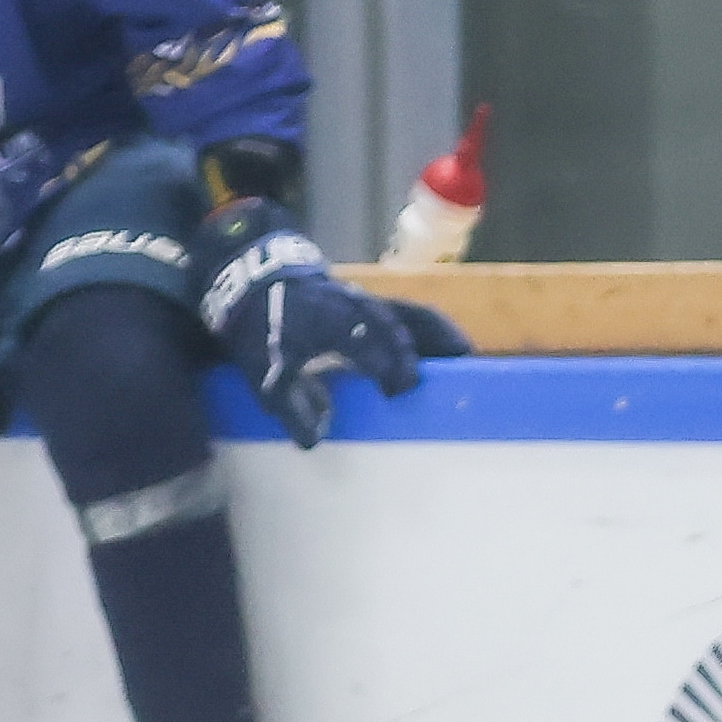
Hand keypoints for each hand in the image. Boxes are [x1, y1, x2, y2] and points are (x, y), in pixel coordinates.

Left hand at [188, 199, 466, 448]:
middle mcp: (354, 307)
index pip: (366, 340)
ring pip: (410, 313)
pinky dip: (431, 327)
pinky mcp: (371, 303)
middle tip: (451, 375)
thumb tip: (315, 440)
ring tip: (465, 356)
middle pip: (397, 323)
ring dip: (438, 333)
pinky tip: (448, 346)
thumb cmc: (261, 329)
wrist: (256, 282)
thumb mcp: (264, 372)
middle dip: (423, 348)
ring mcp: (366, 301)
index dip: (386, 362)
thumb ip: (290, 406)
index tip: (401, 389)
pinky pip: (408, 312)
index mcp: (329, 322)